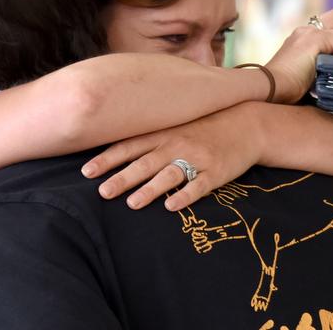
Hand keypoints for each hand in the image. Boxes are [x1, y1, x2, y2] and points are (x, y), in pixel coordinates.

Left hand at [81, 103, 261, 210]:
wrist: (246, 124)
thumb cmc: (203, 126)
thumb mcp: (175, 124)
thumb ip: (149, 135)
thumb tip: (115, 148)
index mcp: (163, 133)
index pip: (129, 145)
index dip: (107, 158)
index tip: (87, 171)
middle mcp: (176, 144)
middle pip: (145, 162)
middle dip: (122, 177)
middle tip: (102, 192)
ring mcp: (197, 158)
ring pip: (169, 174)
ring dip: (150, 189)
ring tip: (132, 204)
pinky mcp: (216, 172)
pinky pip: (199, 186)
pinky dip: (185, 196)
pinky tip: (171, 207)